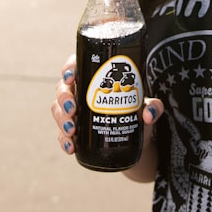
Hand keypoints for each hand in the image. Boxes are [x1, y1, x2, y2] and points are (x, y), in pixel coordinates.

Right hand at [50, 54, 165, 159]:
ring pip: (58, 110)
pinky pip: (62, 133)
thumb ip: (153, 107)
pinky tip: (71, 147)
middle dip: (63, 98)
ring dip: (61, 119)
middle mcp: (81, 91)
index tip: (71, 77)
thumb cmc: (139, 112)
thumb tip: (148, 114)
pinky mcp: (75, 131)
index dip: (69, 68)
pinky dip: (64, 140)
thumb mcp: (147, 106)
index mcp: (95, 76)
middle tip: (73, 109)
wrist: (137, 139)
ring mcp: (76, 112)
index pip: (76, 65)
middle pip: (63, 88)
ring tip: (71, 130)